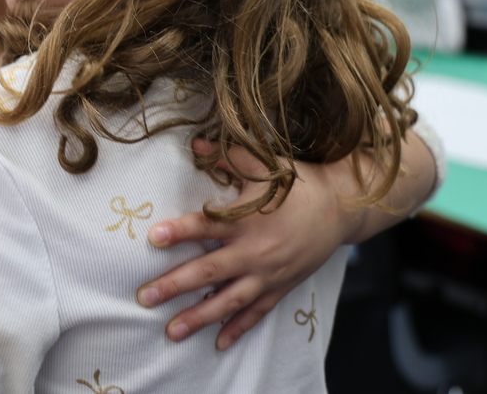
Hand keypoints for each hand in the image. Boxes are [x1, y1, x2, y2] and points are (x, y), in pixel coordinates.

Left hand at [137, 140, 354, 349]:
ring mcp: (268, 274)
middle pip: (210, 271)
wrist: (340, 208)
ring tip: (171, 331)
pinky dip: (237, 329)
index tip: (153, 237)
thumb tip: (194, 143)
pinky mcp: (280, 287)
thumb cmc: (296, 184)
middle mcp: (255, 250)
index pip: (207, 225)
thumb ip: (227, 156)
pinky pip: (256, 313)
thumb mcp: (263, 165)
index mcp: (247, 219)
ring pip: (229, 301)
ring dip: (198, 317)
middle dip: (175, 285)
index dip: (180, 230)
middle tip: (145, 297)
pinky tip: (217, 344)